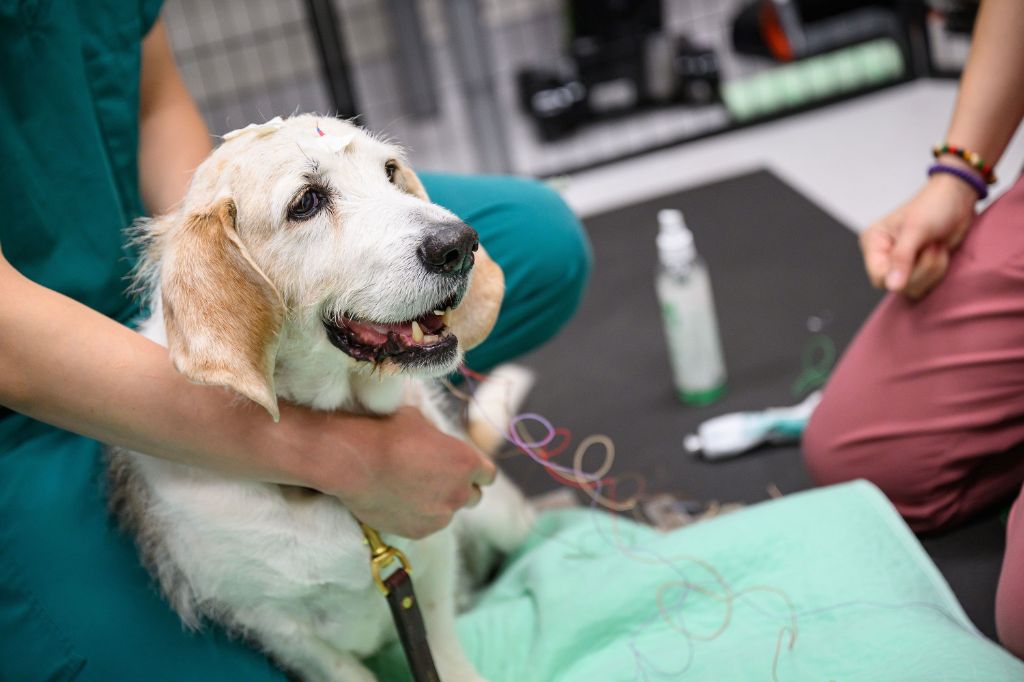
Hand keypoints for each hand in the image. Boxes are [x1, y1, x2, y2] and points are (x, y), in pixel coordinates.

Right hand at [277, 405, 495, 538]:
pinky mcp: (419, 531)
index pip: (488, 475)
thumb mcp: (422, 422)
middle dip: (460, 489)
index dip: (475, 471)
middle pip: (473, 497)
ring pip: (447, 513)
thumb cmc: (387, 432)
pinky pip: (426, 525)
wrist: (355, 461)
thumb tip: (437, 443)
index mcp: (467, 462)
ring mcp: (440, 516)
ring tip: (411, 489)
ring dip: (437, 503)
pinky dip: (417, 516)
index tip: (463, 469)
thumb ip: (439, 440)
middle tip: (437, 479)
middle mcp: (460, 492)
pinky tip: (397, 501)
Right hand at [860, 171, 977, 298]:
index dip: (899, 274)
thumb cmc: (934, 206)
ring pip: (912, 288)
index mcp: (874, 243)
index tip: (917, 256)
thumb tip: (892, 286)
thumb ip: (901, 258)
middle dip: (921, 269)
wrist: (958, 199)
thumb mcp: (915, 229)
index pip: (878, 276)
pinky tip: (939, 253)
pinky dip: (937, 272)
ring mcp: (901, 264)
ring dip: (932, 270)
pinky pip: (925, 286)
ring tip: (936, 246)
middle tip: (931, 246)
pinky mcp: (917, 269)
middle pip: (897, 285)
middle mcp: (884, 256)